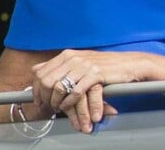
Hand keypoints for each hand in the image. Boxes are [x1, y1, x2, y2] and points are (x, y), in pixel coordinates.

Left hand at [32, 49, 164, 132]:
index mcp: (68, 55)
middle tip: (49, 108)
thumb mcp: (79, 61)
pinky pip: (75, 92)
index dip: (35, 89)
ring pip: (59, 88)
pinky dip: (71, 103)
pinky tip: (72, 107)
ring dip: (57, 103)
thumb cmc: (104, 66)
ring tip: (61, 110)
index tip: (38, 101)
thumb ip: (57, 65)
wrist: (128, 64)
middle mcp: (74, 58)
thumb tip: (35, 68)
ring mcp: (84, 65)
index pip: (41, 72)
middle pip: (47, 81)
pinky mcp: (94, 74)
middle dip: (45, 99)